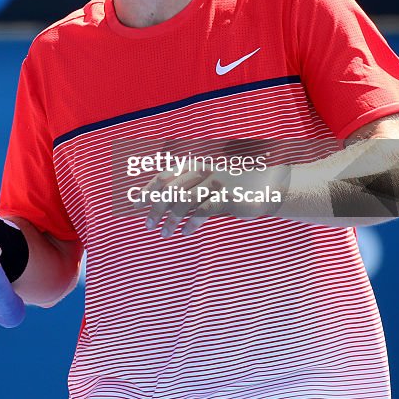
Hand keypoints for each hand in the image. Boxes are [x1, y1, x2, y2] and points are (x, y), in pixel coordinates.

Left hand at [134, 164, 290, 236]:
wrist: (263, 186)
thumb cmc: (227, 187)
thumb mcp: (204, 183)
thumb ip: (183, 189)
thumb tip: (155, 203)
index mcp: (192, 164)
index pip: (163, 177)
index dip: (147, 191)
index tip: (135, 205)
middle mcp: (201, 170)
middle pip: (170, 191)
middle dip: (156, 209)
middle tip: (148, 225)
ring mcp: (214, 183)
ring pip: (184, 202)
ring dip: (171, 220)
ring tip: (165, 233)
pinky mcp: (226, 197)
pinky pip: (202, 212)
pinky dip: (191, 223)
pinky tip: (186, 232)